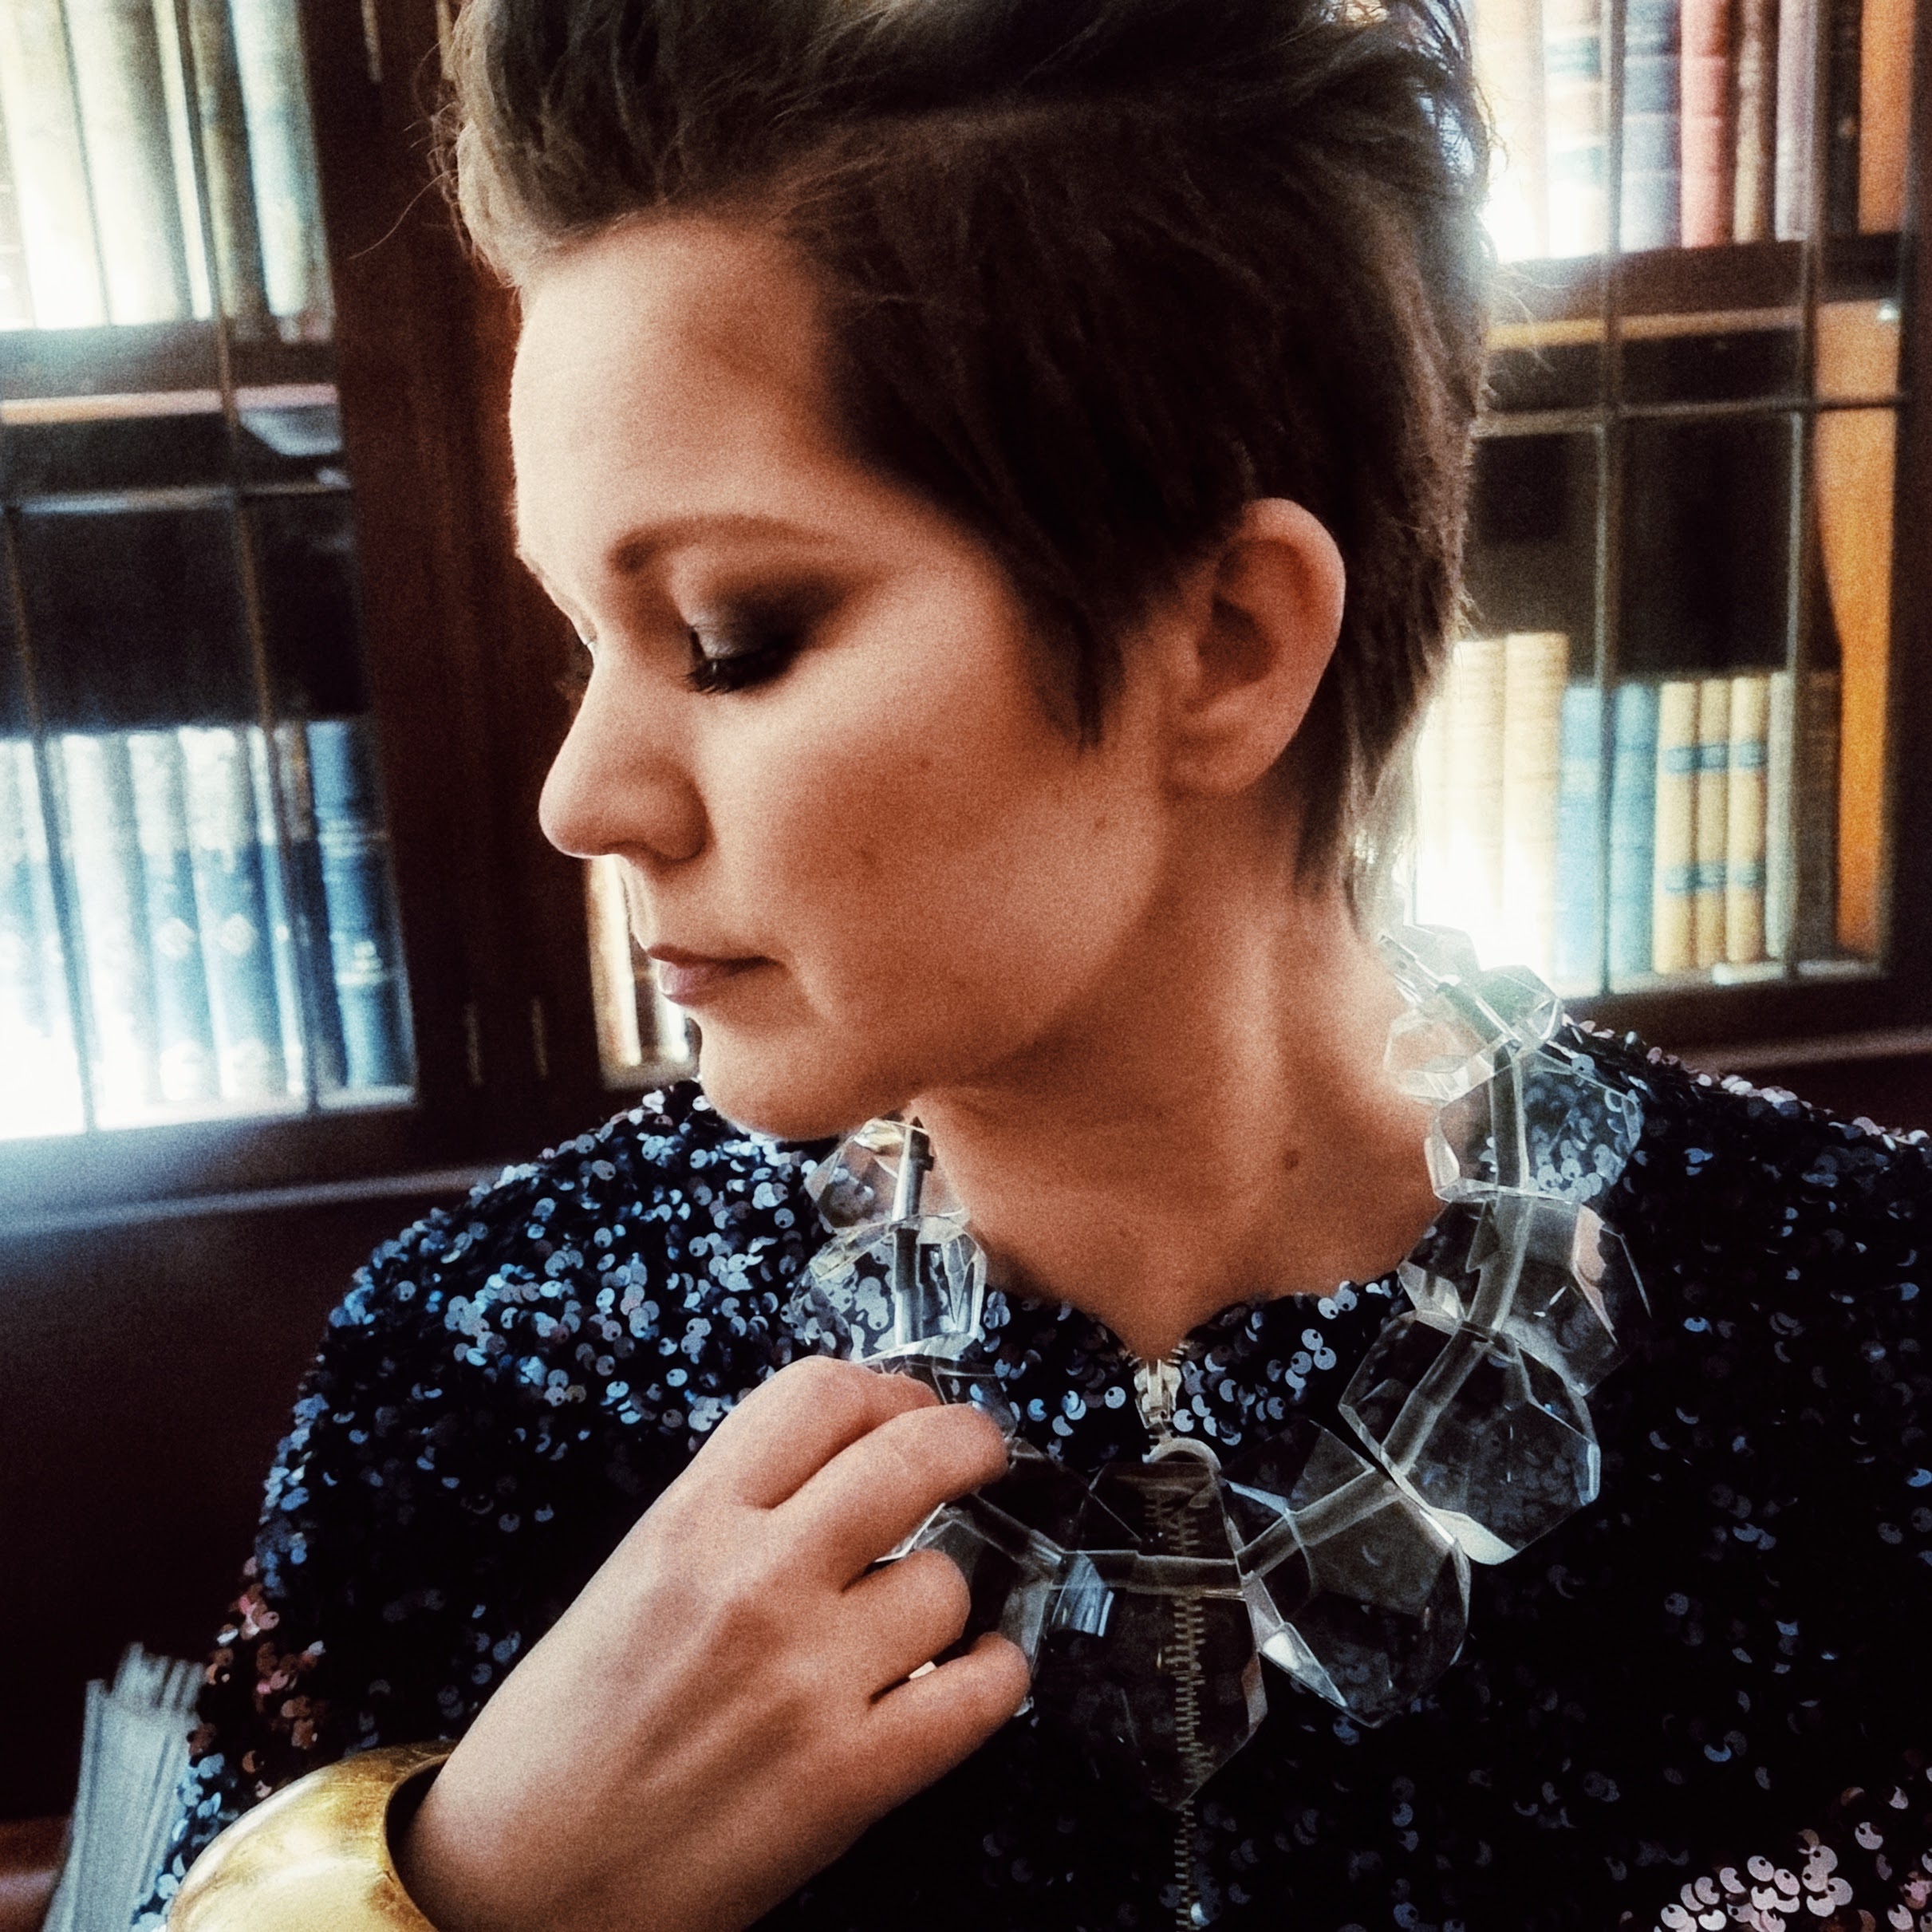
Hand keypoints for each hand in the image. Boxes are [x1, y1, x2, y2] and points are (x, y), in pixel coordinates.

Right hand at [394, 1356, 1027, 1931]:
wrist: (515, 1887)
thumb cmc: (559, 1741)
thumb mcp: (630, 1579)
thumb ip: (728, 1514)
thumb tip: (837, 1465)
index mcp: (687, 1525)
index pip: (818, 1395)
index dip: (882, 1387)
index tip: (905, 1405)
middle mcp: (752, 1586)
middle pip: (909, 1457)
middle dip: (966, 1440)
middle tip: (979, 1450)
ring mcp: (805, 1681)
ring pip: (947, 1583)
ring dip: (947, 1595)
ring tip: (921, 1616)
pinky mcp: (845, 1779)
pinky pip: (975, 1698)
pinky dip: (995, 1678)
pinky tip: (981, 1673)